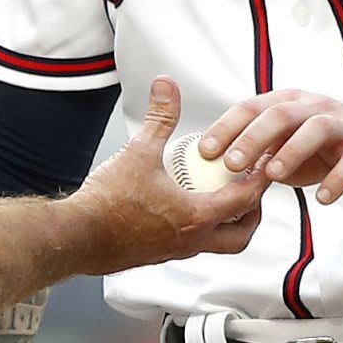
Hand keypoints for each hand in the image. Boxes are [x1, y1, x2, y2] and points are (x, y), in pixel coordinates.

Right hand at [68, 77, 263, 271]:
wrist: (76, 236)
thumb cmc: (107, 203)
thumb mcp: (139, 151)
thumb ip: (160, 117)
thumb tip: (167, 87)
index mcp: (197, 216)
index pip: (245, 200)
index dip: (260, 181)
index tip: (266, 166)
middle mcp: (192, 240)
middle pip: (241, 234)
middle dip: (253, 213)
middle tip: (252, 191)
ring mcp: (175, 252)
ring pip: (217, 244)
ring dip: (227, 224)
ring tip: (222, 199)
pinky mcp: (157, 255)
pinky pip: (191, 245)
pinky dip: (200, 229)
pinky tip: (184, 209)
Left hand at [197, 89, 342, 204]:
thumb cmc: (325, 147)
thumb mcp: (286, 145)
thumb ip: (257, 154)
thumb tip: (213, 172)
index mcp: (289, 104)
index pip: (252, 108)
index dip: (227, 127)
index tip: (205, 151)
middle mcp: (315, 109)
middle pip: (281, 114)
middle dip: (253, 138)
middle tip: (232, 163)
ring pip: (316, 129)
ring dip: (292, 151)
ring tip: (273, 175)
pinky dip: (337, 179)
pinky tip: (322, 197)